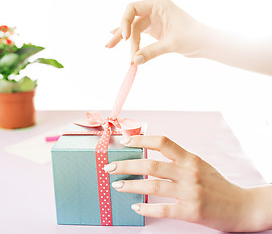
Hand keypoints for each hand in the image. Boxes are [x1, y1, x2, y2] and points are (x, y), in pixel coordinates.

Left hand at [103, 135, 267, 231]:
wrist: (242, 206)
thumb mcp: (199, 164)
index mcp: (190, 158)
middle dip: (126, 165)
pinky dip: (146, 208)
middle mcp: (189, 173)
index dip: (141, 139)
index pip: (162, 142)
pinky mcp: (191, 211)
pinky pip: (163, 209)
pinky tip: (135, 206)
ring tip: (116, 185)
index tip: (124, 141)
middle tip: (110, 166)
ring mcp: (190, 192)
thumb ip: (177, 159)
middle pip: (150, 165)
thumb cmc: (216, 184)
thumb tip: (149, 152)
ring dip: (130, 185)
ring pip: (152, 186)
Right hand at [106, 0, 209, 63]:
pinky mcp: (155, 29)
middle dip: (121, 34)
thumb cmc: (194, 37)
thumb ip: (152, 52)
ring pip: (134, 29)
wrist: (206, 43)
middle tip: (109, 46)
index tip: (126, 39)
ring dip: (125, 40)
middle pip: (131, 20)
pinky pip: (139, 34)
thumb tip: (135, 61)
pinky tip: (120, 41)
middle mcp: (154, 10)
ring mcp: (154, 20)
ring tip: (109, 46)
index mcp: (158, 5)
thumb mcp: (171, 44)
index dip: (125, 22)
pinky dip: (131, 40)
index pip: (133, 8)